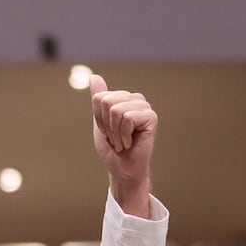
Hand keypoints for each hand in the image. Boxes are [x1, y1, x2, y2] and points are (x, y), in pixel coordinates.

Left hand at [89, 74, 155, 216]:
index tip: (107, 131)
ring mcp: (144, 107)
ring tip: (123, 141)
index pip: (99, 98)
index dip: (98, 119)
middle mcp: (136, 99)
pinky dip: (124, 134)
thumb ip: (98, 100)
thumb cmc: (112, 148)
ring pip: (116, 110)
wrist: (123, 168)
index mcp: (123, 98)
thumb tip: (94, 76)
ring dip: (115, 132)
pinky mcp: (151, 117)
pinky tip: (130, 142)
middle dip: (106, 125)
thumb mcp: (99, 122)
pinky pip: (127, 118)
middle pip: (107, 102)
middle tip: (116, 137)